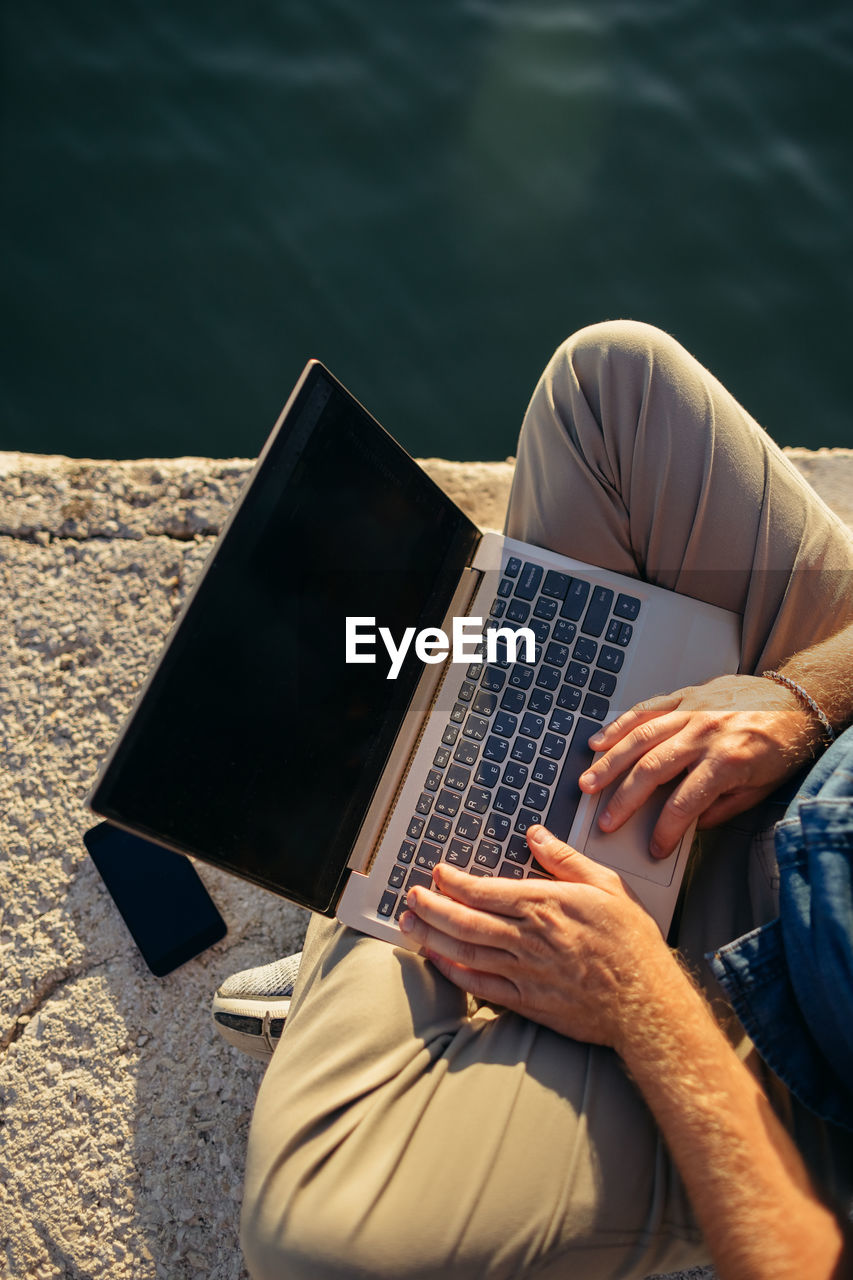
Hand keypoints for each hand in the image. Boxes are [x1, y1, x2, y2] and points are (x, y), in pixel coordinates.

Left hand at [399, 825, 671, 1051]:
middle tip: (410, 896)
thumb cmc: (631, 945)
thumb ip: (565, 859)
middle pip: (465, 920)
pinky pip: (480, 986)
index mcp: (545, 905)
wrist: (646, 1004)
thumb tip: (536, 835)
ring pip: (465, 951)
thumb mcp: (607, 886)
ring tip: (409, 924)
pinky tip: (438, 961)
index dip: (453, 881)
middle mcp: (528, 938)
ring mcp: (524, 972)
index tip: (437, 872)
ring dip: (432, 936)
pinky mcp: (526, 1002)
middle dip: (431, 907)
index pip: (484, 890)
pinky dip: (453, 973)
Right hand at [578, 674, 818, 857]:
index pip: (684, 804)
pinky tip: (600, 740)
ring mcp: (692, 713)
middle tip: (605, 820)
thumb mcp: (760, 788)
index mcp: (726, 762)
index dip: (665, 830)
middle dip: (623, 800)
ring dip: (610, 763)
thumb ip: (722, 808)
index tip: (653, 847)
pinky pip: (647, 709)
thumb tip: (690, 824)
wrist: (797, 701)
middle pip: (651, 771)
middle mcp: (704, 735)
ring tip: (588, 783)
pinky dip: (620, 725)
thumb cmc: (782, 745)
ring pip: (640, 738)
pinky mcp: (686, 697)